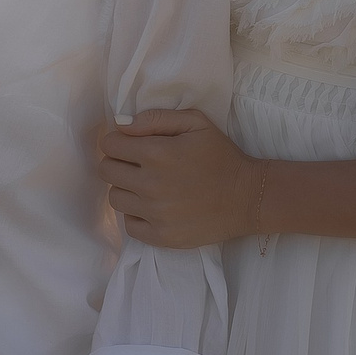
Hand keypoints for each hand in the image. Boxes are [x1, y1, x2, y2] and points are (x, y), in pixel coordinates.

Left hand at [99, 109, 264, 247]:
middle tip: (136, 164)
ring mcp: (155, 214)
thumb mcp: (196, 123)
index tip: (129, 144)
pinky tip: (152, 207)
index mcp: (157, 153)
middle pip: (106, 171)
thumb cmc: (222, 156)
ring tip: (145, 185)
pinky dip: (136, 215)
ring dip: (125, 189)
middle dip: (117, 162)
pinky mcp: (162, 236)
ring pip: (115, 198)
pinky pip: (129, 225)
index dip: (117, 141)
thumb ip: (156, 118)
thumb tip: (121, 125)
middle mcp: (151, 184)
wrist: (249, 197)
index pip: (109, 145)